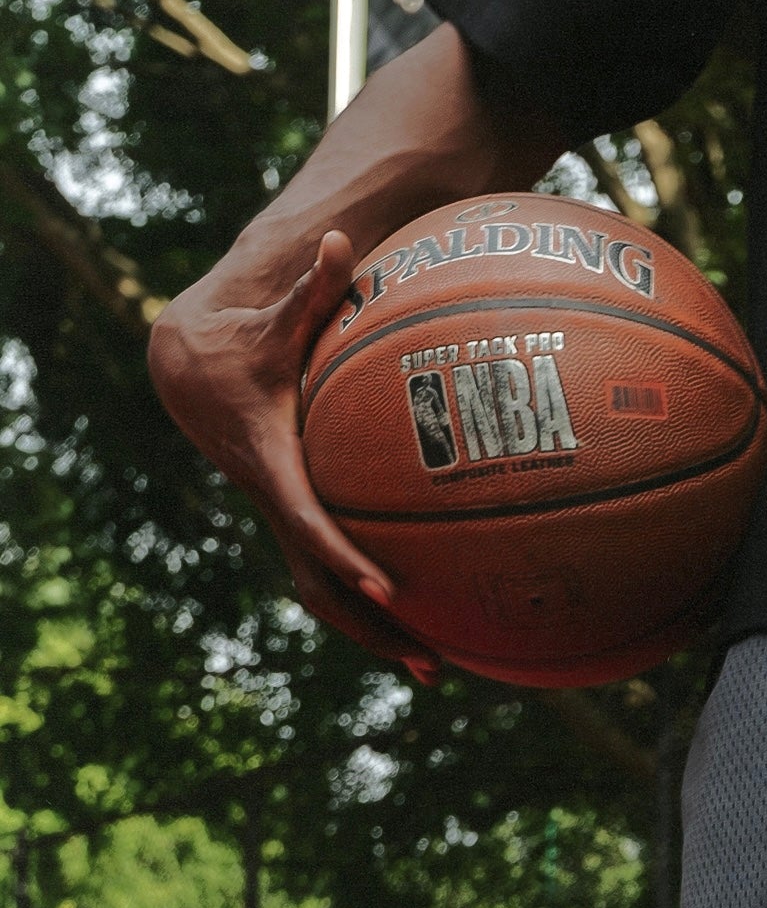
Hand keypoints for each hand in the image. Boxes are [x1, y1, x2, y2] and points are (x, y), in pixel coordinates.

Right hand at [149, 229, 440, 679]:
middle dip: (373, 629)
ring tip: (436, 668)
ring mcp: (283, 518)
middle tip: (432, 663)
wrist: (189, 368)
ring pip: (325, 596)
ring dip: (376, 637)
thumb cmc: (242, 338)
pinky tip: (424, 625)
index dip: (348, 558)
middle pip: (321, 587)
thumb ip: (309, 287)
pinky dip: (369, 606)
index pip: (310, 523)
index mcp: (270, 462)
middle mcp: (275, 502)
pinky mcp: (294, 520)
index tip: (390, 590)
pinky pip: (332, 576)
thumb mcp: (272, 316)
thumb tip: (339, 240)